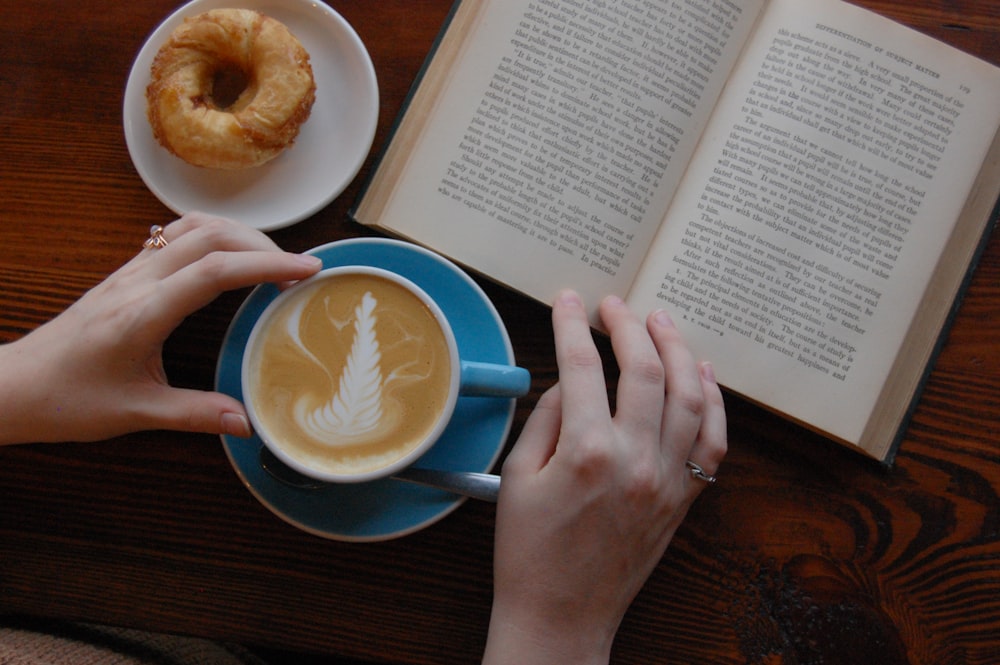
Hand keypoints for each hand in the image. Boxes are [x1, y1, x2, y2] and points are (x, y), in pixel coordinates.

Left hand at [0, 212, 321, 444]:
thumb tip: (248, 422)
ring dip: (238, 234)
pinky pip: (174, 235)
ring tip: (270, 260)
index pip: (215, 272)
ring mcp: (130, 272)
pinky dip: (213, 236)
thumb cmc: (68, 400)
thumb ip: (195, 414)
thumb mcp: (135, 414)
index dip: (267, 264)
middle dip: (263, 245)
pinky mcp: (126, 273)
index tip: (307, 269)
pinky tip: (229, 258)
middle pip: (210, 236)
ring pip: (192, 227)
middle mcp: (137, 282)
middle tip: (298, 271)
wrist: (14, 386)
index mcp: (142, 314)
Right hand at [484, 291, 726, 664]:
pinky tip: (702, 373)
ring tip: (660, 322)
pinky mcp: (683, 499)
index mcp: (586, 452)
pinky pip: (713, 441)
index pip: (581, 366)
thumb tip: (571, 381)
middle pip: (644, 370)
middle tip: (614, 305)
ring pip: (690, 396)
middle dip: (628, 326)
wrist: (561, 615)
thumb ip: (547, 419)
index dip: (572, 324)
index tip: (568, 301)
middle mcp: (635, 460)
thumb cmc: (529, 552)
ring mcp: (666, 480)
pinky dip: (714, 402)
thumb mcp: (519, 477)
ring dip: (677, 350)